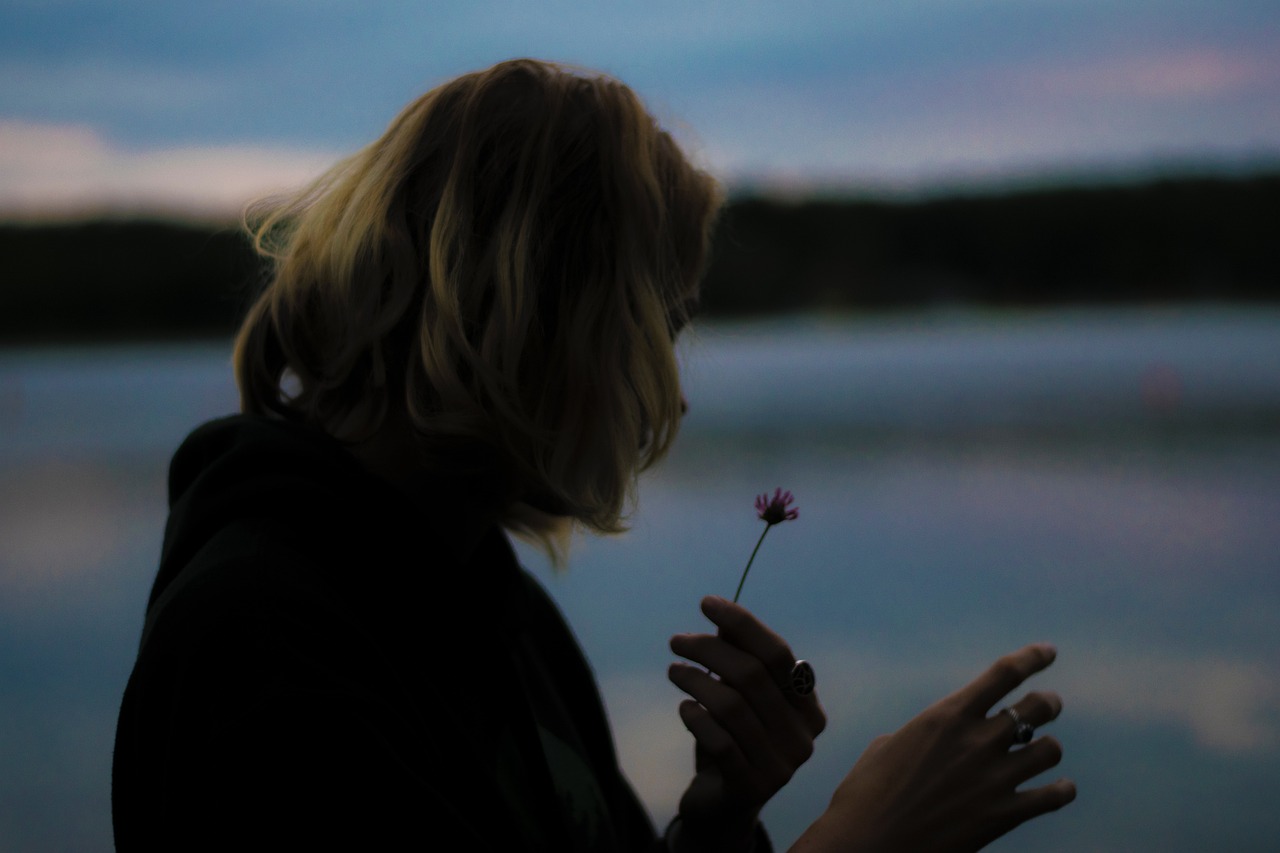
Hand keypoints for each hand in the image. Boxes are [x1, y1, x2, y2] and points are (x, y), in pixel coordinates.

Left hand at [668, 596, 826, 850]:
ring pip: (732, 706)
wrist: (722, 804)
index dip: (742, 624)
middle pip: (752, 675)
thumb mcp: (737, 695)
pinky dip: (697, 718)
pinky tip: (684, 709)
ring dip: (695, 681)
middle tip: (676, 641)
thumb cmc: (732, 738)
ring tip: (674, 671)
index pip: (777, 653)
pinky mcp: (752, 788)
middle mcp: (804, 737)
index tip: (706, 603)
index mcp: (809, 707)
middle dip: (708, 650)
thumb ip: (737, 657)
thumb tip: (722, 619)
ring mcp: (782, 766)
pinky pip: (720, 741)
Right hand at [791, 643, 1074, 852]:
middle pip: (1037, 706)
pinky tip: (1060, 788)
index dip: (1032, 658)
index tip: (1048, 651)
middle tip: (1048, 703)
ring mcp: (995, 778)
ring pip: (1049, 749)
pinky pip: (1053, 796)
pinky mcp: (1004, 815)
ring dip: (1047, 747)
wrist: (868, 845)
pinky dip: (1061, 790)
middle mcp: (977, 741)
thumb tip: (938, 738)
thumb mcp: (887, 747)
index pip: (1003, 674)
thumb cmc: (865, 794)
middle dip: (1048, 702)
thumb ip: (924, 734)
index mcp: (947, 716)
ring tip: (1041, 750)